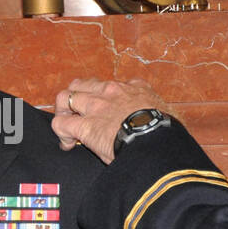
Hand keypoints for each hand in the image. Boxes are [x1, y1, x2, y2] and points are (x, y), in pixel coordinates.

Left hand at [53, 78, 169, 164]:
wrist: (157, 138)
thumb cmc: (166, 130)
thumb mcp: (165, 112)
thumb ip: (158, 111)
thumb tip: (165, 123)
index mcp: (133, 88)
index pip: (111, 85)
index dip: (103, 97)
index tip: (106, 112)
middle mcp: (111, 92)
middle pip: (83, 84)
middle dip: (77, 98)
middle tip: (78, 114)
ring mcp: (96, 107)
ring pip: (66, 97)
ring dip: (63, 111)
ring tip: (68, 126)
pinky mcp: (85, 126)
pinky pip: (61, 124)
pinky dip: (61, 133)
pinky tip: (68, 144)